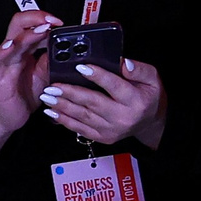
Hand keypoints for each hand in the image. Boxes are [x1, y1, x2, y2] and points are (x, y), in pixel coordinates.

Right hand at [0, 7, 60, 152]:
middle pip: (21, 23)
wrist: (8, 116)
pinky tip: (11, 46)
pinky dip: (3, 50)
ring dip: (29, 32)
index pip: (35, 25)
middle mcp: (14, 50)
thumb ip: (53, 62)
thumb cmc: (24, 94)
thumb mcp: (45, 76)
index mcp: (27, 48)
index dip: (48, 21)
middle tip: (54, 21)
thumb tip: (68, 49)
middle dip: (38, 18)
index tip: (62, 23)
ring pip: (12, 37)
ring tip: (43, 29)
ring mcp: (4, 60)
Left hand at [40, 56, 167, 148]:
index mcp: (135, 100)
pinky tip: (52, 112)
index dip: (97, 76)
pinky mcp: (102, 137)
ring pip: (83, 117)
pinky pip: (80, 129)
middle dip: (70, 93)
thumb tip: (122, 62)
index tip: (80, 67)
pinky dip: (65, 120)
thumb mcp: (152, 78)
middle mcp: (122, 117)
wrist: (150, 122)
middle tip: (53, 85)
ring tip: (48, 96)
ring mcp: (111, 130)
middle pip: (93, 103)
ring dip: (63, 106)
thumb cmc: (149, 96)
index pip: (114, 86)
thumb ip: (138, 69)